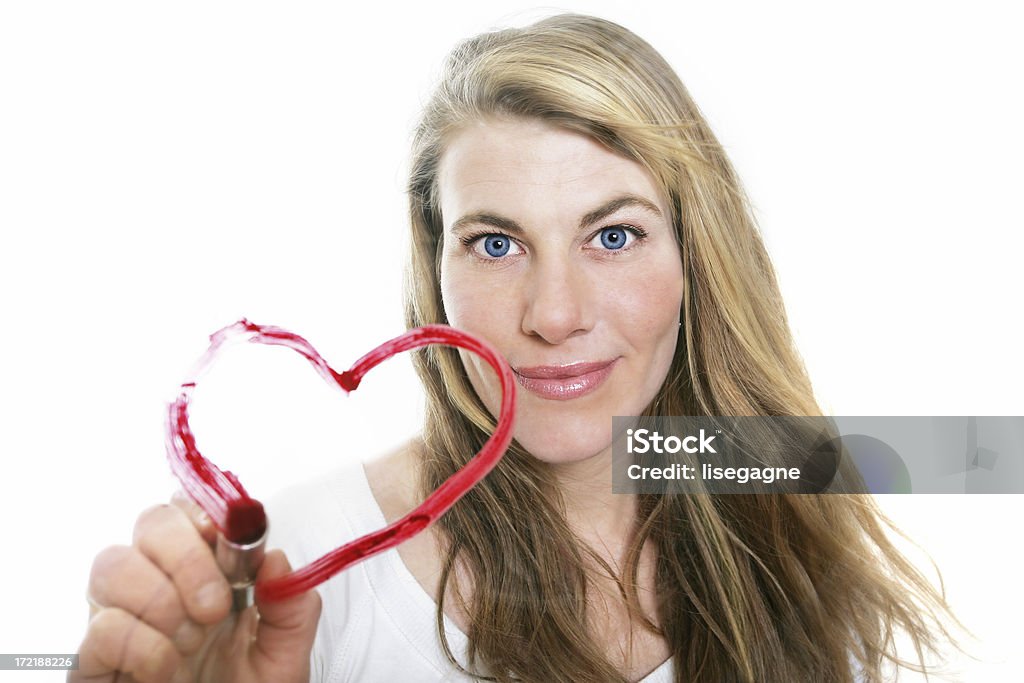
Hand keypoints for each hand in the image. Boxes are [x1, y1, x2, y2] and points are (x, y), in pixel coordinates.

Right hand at [71, 492, 320, 681]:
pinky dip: (142, 646)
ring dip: (161, 600)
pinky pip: (102, 627)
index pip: (194, 508)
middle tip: (215, 607)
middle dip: (187, 558)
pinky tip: (166, 671)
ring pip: (112, 563)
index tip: (232, 541)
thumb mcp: (286, 658)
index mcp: (209, 572)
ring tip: (190, 643)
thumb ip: (293, 609)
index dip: (210, 513)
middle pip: (151, 521)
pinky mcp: (92, 661)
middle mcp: (160, 584)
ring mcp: (121, 618)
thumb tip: (276, 558)